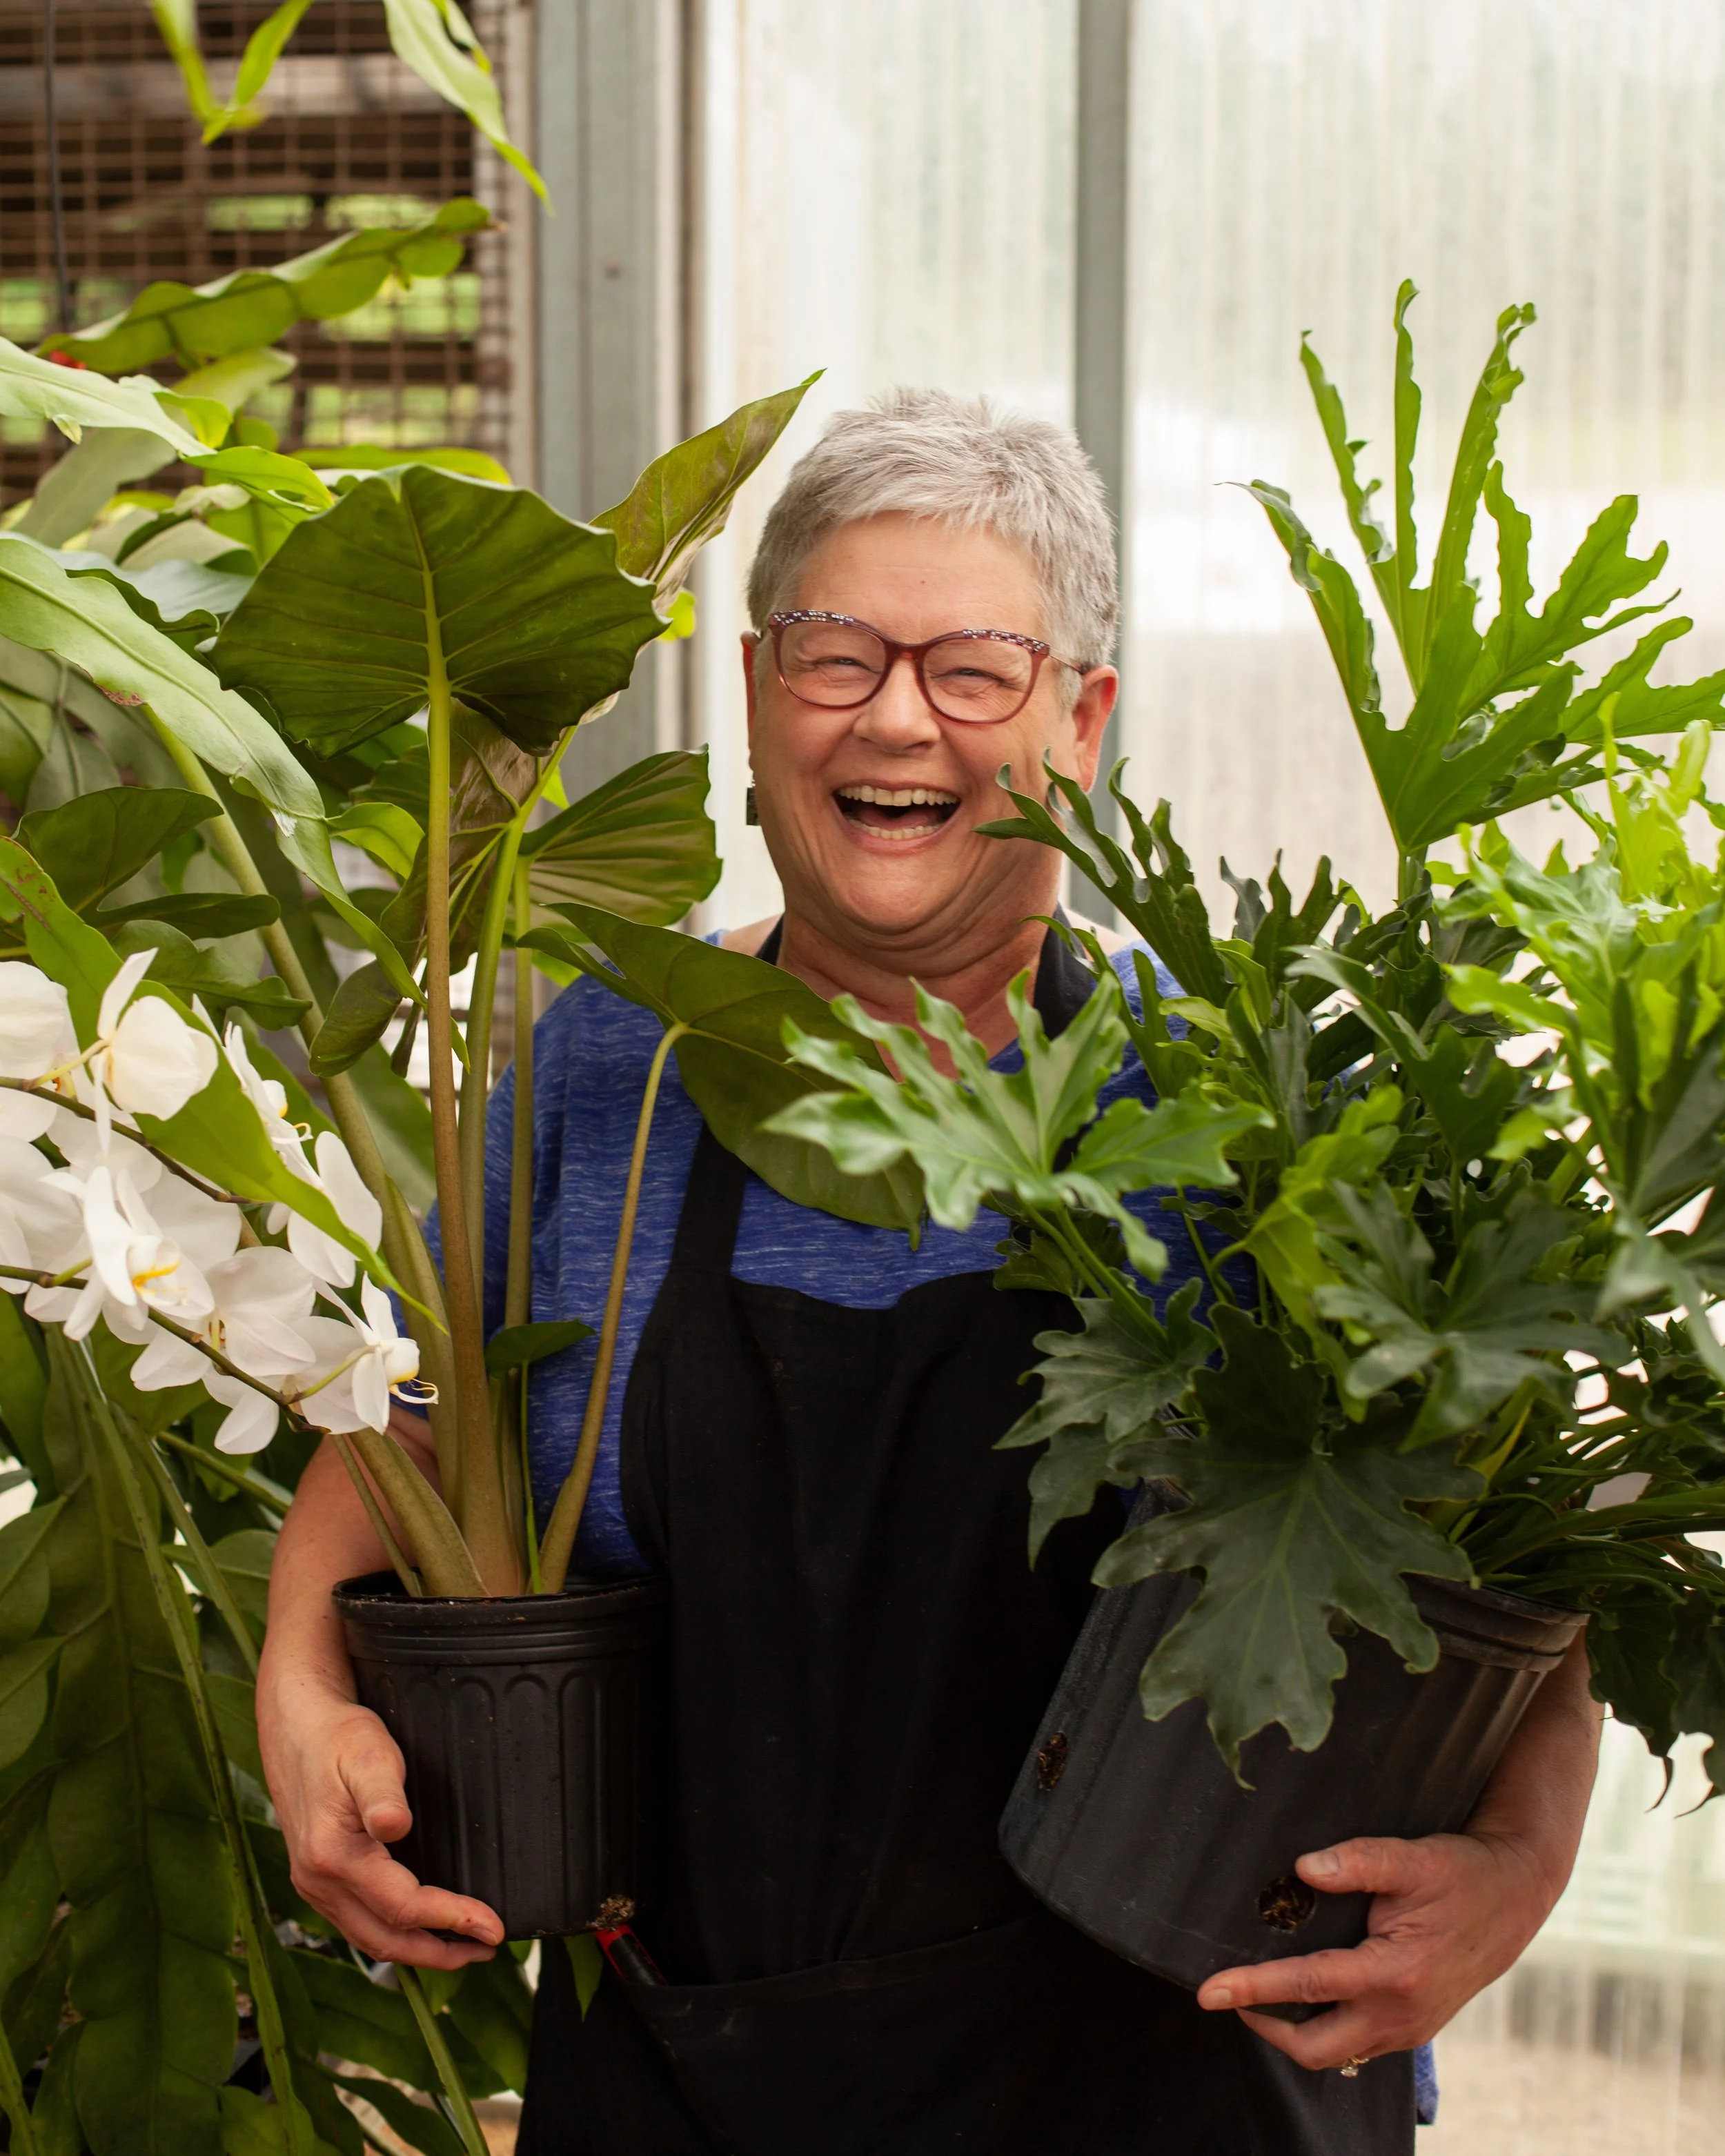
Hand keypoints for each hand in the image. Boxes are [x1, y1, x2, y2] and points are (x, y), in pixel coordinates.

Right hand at [259, 1677, 502, 1969]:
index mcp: (332, 1856)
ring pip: (370, 1938)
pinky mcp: (318, 1880)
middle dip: (440, 1952)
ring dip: (418, 1950)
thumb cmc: (338, 1737)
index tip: (492, 1926)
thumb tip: (394, 1826)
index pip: (402, 1906)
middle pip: (385, 1939)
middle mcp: (318, 1881)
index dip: (451, 1919)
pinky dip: (394, 1934)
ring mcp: (315, 1885)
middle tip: (488, 1947)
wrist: (297, 1727)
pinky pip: (358, 1924)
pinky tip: (420, 1929)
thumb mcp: (368, 1754)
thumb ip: (383, 1793)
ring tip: (464, 1948)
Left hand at [1195, 1828, 1556, 2069]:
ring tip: (1259, 1995)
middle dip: (1265, 2026)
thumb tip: (1302, 1868)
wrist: (1515, 1897)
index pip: (1309, 1986)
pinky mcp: (1415, 2027)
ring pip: (1336, 2052)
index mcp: (1395, 1973)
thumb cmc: (1461, 1873)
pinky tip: (1306, 1999)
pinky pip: (1358, 2045)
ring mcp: (1410, 2028)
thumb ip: (1356, 1861)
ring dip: (1293, 2032)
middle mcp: (1401, 2013)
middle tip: (1228, 1995)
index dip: (1253, 1989)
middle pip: (1315, 2047)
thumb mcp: (1411, 1857)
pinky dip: (1325, 2028)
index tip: (1208, 1992)